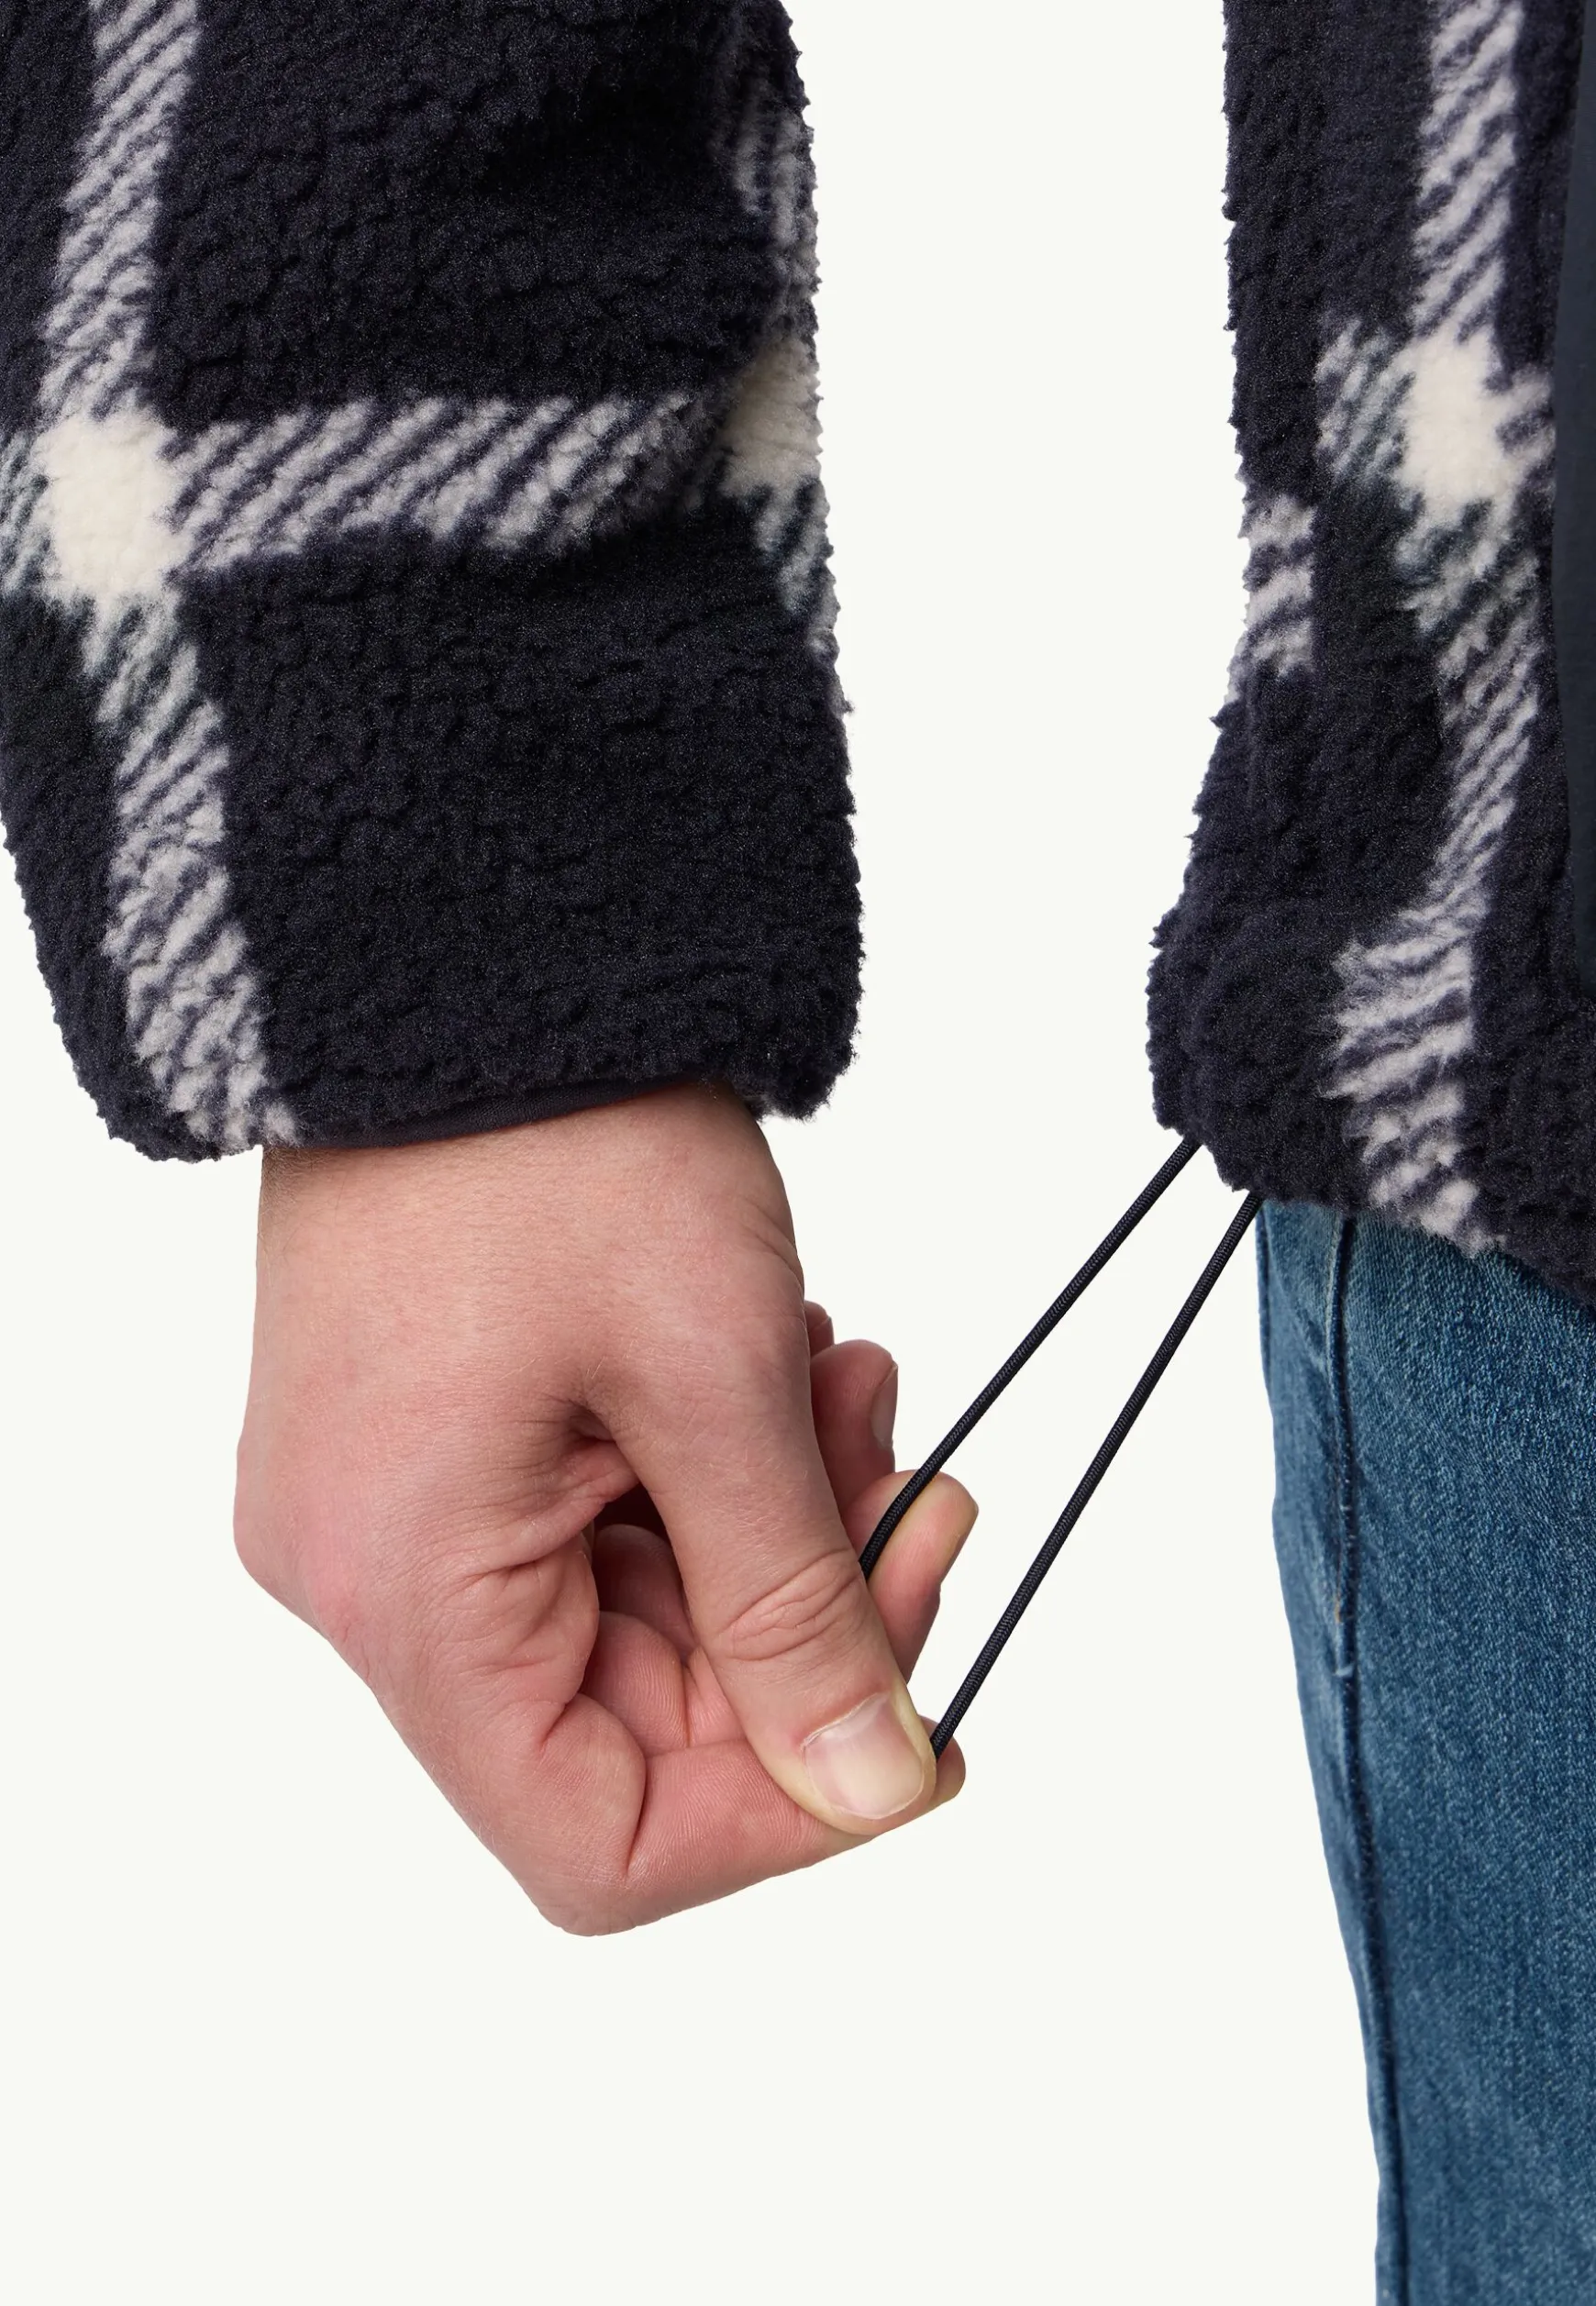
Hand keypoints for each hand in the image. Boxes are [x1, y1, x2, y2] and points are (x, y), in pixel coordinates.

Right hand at [235, 1085, 972, 1932]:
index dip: (779, 1816)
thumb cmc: (564, 1138)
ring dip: (773, 1529)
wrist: (464, 952)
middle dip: (805, 1622)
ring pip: (632, 1619)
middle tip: (913, 1485)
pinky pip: (595, 1528)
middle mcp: (367, 1579)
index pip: (596, 1843)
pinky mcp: (430, 1442)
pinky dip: (710, 1470)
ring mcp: (392, 1508)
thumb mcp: (715, 1380)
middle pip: (631, 1726)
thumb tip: (872, 1788)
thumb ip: (798, 1613)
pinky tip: (783, 1359)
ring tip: (849, 1381)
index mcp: (407, 1592)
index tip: (921, 1724)